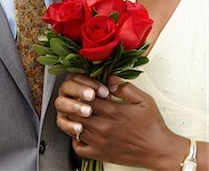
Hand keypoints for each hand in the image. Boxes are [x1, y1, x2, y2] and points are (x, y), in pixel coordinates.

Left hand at [55, 75, 186, 169]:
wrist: (158, 150)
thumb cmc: (152, 124)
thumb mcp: (143, 100)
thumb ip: (125, 87)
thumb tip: (110, 79)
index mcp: (112, 111)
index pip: (87, 97)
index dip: (85, 91)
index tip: (89, 90)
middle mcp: (103, 127)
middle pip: (77, 111)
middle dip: (77, 103)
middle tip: (82, 100)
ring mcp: (100, 142)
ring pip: (75, 127)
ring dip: (76, 119)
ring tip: (82, 114)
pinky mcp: (100, 154)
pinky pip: (78, 147)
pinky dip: (76, 139)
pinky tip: (83, 132)